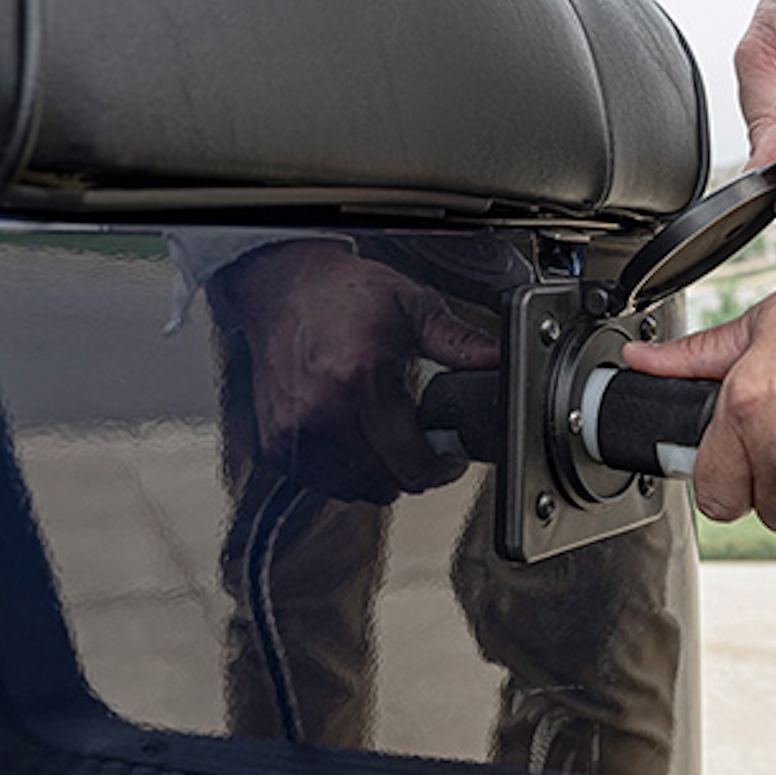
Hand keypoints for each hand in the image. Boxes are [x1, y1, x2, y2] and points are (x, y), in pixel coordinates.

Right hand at [224, 240, 500, 502]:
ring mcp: (294, 430)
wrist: (284, 286)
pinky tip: (353, 438)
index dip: (440, 468)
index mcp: (362, 379)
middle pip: (386, 481)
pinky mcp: (273, 442)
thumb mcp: (413, 307)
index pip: (411, 462)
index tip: (449, 457)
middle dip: (413, 468)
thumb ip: (459, 342)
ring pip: (355, 488)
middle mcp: (323, 409)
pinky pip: (322, 483)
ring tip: (385, 436)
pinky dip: (343, 471)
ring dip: (378, 473)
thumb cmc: (345, 293)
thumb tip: (502, 359)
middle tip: (421, 441)